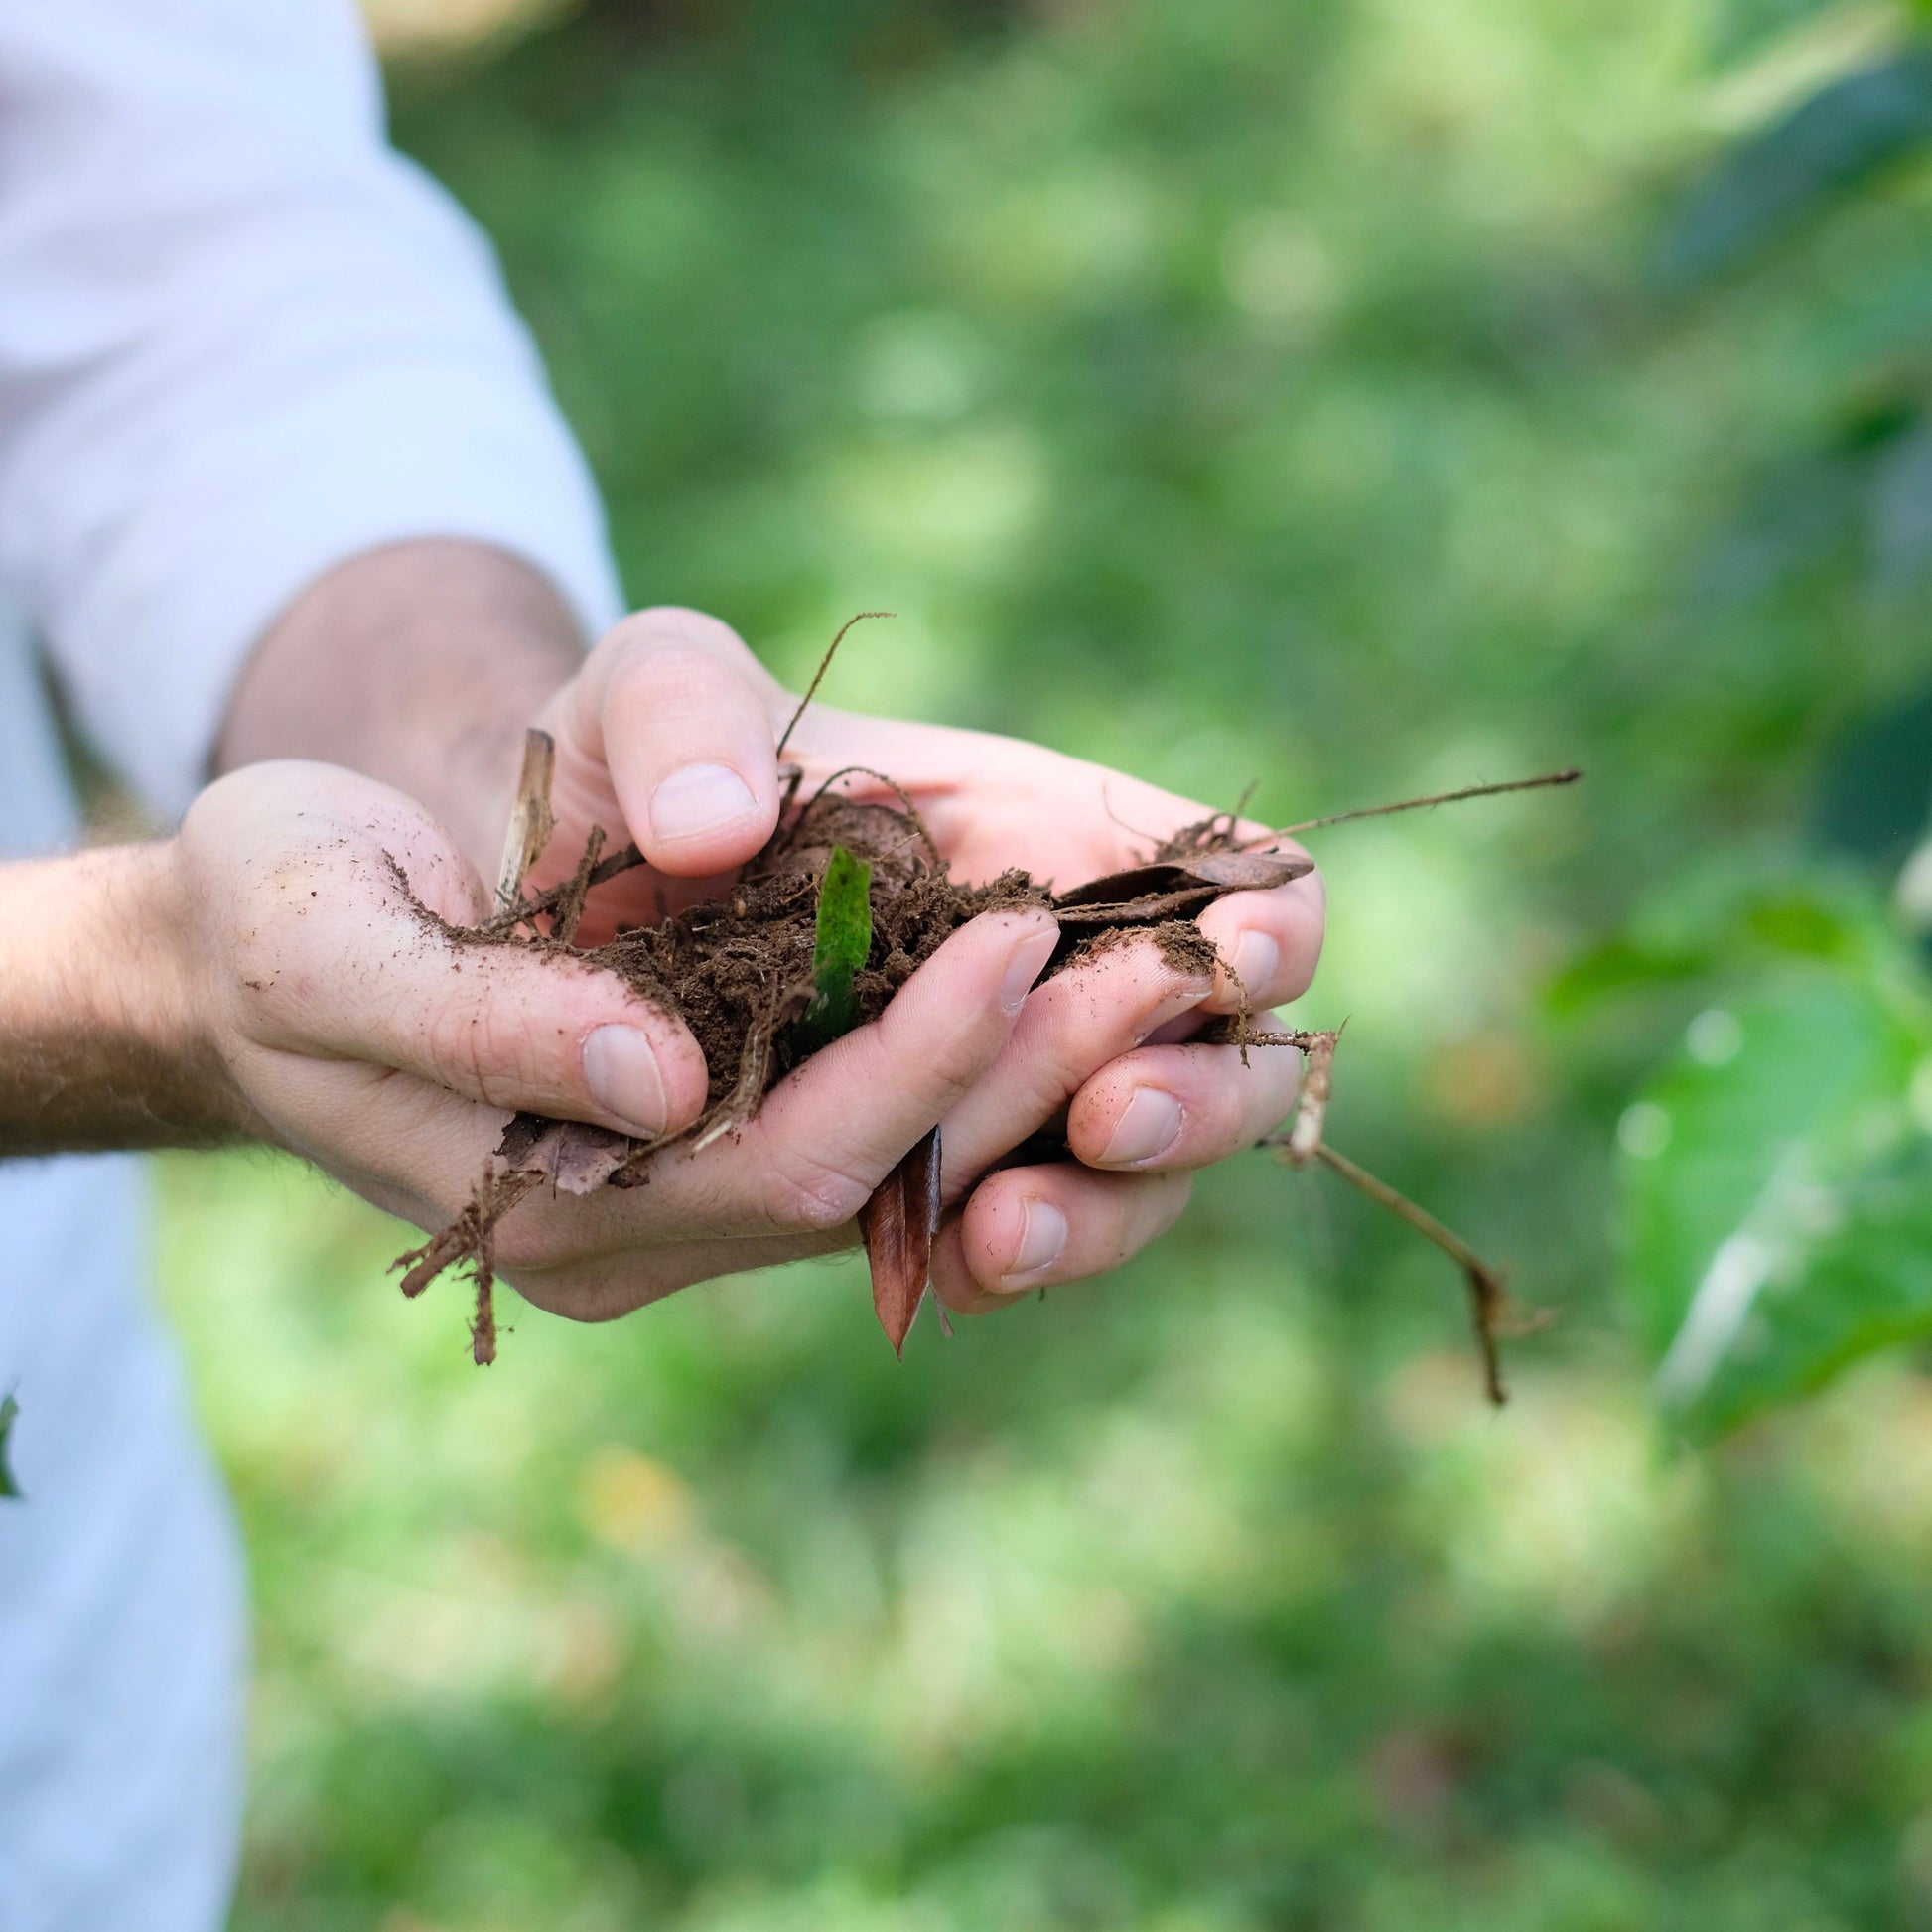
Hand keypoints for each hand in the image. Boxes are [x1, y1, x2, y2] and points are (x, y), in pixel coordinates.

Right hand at [171, 759, 1072, 1314]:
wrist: (269, 919)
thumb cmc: (274, 902)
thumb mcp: (320, 930)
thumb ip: (475, 1012)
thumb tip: (663, 1073)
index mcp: (550, 1205)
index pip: (783, 1162)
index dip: (916, 1056)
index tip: (1030, 930)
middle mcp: (641, 1230)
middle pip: (878, 1182)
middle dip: (1016, 1073)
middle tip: (1153, 955)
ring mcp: (687, 1193)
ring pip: (902, 1165)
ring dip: (1030, 1072)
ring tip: (1152, 962)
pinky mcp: (718, 1133)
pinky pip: (878, 1118)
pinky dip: (977, 1052)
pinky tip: (1062, 972)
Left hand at [532, 607, 1324, 1315]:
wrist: (563, 905)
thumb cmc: (638, 764)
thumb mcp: (646, 690)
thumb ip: (681, 718)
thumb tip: (715, 826)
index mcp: (1049, 833)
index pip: (1234, 879)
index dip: (1265, 923)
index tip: (1225, 960)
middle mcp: (1059, 972)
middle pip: (1229, 1055)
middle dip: (1198, 1100)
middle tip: (1106, 1115)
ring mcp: (1009, 1089)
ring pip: (1137, 1178)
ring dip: (1101, 1214)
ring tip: (1004, 1231)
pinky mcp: (935, 1179)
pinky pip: (1019, 1236)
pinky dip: (1007, 1259)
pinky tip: (955, 1265)